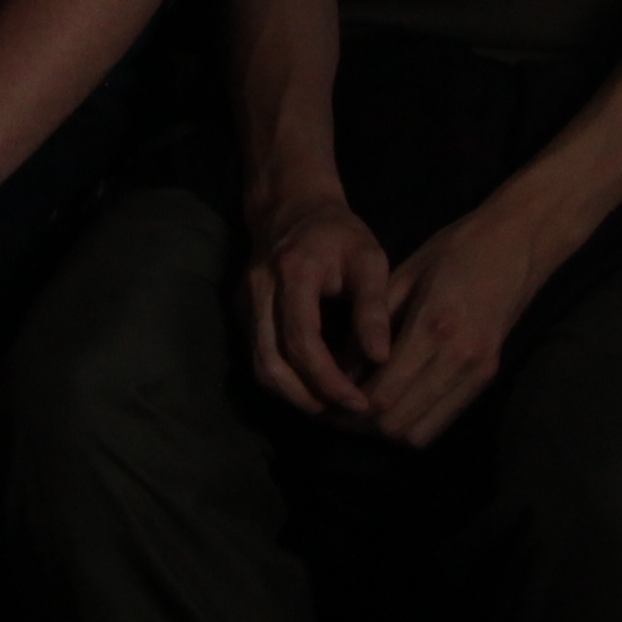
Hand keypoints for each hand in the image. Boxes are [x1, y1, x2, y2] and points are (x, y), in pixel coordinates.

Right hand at [242, 191, 392, 418]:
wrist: (291, 206)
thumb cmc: (339, 233)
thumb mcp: (369, 259)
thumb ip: (373, 308)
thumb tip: (380, 359)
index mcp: (292, 273)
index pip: (302, 341)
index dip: (329, 379)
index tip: (361, 402)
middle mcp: (259, 291)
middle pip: (271, 364)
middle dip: (309, 399)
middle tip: (346, 414)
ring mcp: (244, 303)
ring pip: (260, 367)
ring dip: (295, 396)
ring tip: (333, 408)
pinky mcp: (242, 313)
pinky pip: (260, 357)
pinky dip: (286, 381)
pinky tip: (316, 388)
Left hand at [355, 208, 551, 448]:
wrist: (518, 244)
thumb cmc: (454, 249)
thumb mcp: (403, 274)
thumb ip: (371, 324)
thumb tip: (340, 368)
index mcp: (432, 327)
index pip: (382, 394)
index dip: (348, 406)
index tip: (324, 398)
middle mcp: (458, 359)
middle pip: (397, 423)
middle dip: (361, 423)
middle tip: (337, 407)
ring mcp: (477, 372)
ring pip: (419, 433)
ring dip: (387, 428)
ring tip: (363, 408)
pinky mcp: (488, 376)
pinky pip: (442, 420)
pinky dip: (414, 420)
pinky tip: (396, 400)